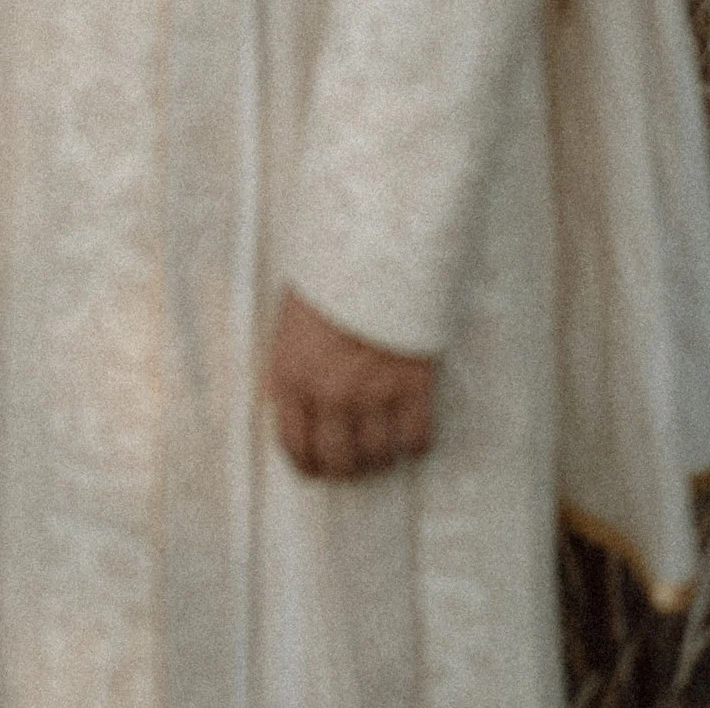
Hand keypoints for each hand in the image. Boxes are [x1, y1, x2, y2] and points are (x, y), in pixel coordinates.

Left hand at [264, 288, 436, 478]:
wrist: (376, 243)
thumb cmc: (330, 273)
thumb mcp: (292, 317)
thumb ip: (292, 363)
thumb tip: (291, 402)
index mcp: (292, 372)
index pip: (296, 445)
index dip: (308, 464)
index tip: (318, 466)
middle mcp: (330, 391)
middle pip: (339, 462)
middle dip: (346, 467)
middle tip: (354, 459)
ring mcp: (374, 391)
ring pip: (378, 456)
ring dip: (381, 455)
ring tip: (383, 444)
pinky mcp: (413, 383)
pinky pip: (418, 438)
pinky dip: (416, 441)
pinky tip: (412, 428)